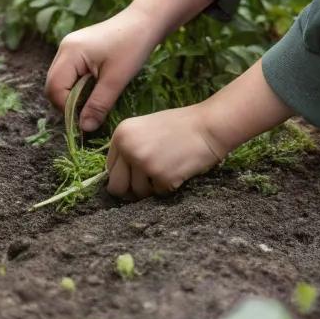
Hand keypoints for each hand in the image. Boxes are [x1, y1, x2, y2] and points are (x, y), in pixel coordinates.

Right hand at [45, 9, 158, 131]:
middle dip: (68, 103)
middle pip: (53, 85)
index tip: (86, 120)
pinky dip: (79, 86)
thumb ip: (98, 104)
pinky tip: (96, 89)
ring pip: (61, 80)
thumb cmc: (133, 47)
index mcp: (70, 52)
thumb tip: (84, 128)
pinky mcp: (79, 50)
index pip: (54, 88)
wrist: (146, 22)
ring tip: (95, 102)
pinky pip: (70, 73)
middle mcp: (65, 48)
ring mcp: (70, 47)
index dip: (67, 108)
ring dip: (74, 95)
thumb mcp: (116, 80)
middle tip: (90, 114)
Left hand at [106, 104, 225, 199]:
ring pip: (138, 193)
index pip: (110, 168)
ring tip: (169, 169)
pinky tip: (179, 170)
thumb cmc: (182, 126)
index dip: (123, 176)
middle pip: (116, 186)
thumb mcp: (147, 128)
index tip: (136, 176)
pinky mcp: (160, 176)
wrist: (209, 125)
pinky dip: (169, 186)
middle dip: (130, 190)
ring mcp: (143, 162)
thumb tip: (119, 177)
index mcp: (122, 133)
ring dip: (153, 187)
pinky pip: (158, 193)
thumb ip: (130, 147)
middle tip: (147, 185)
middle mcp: (128, 147)